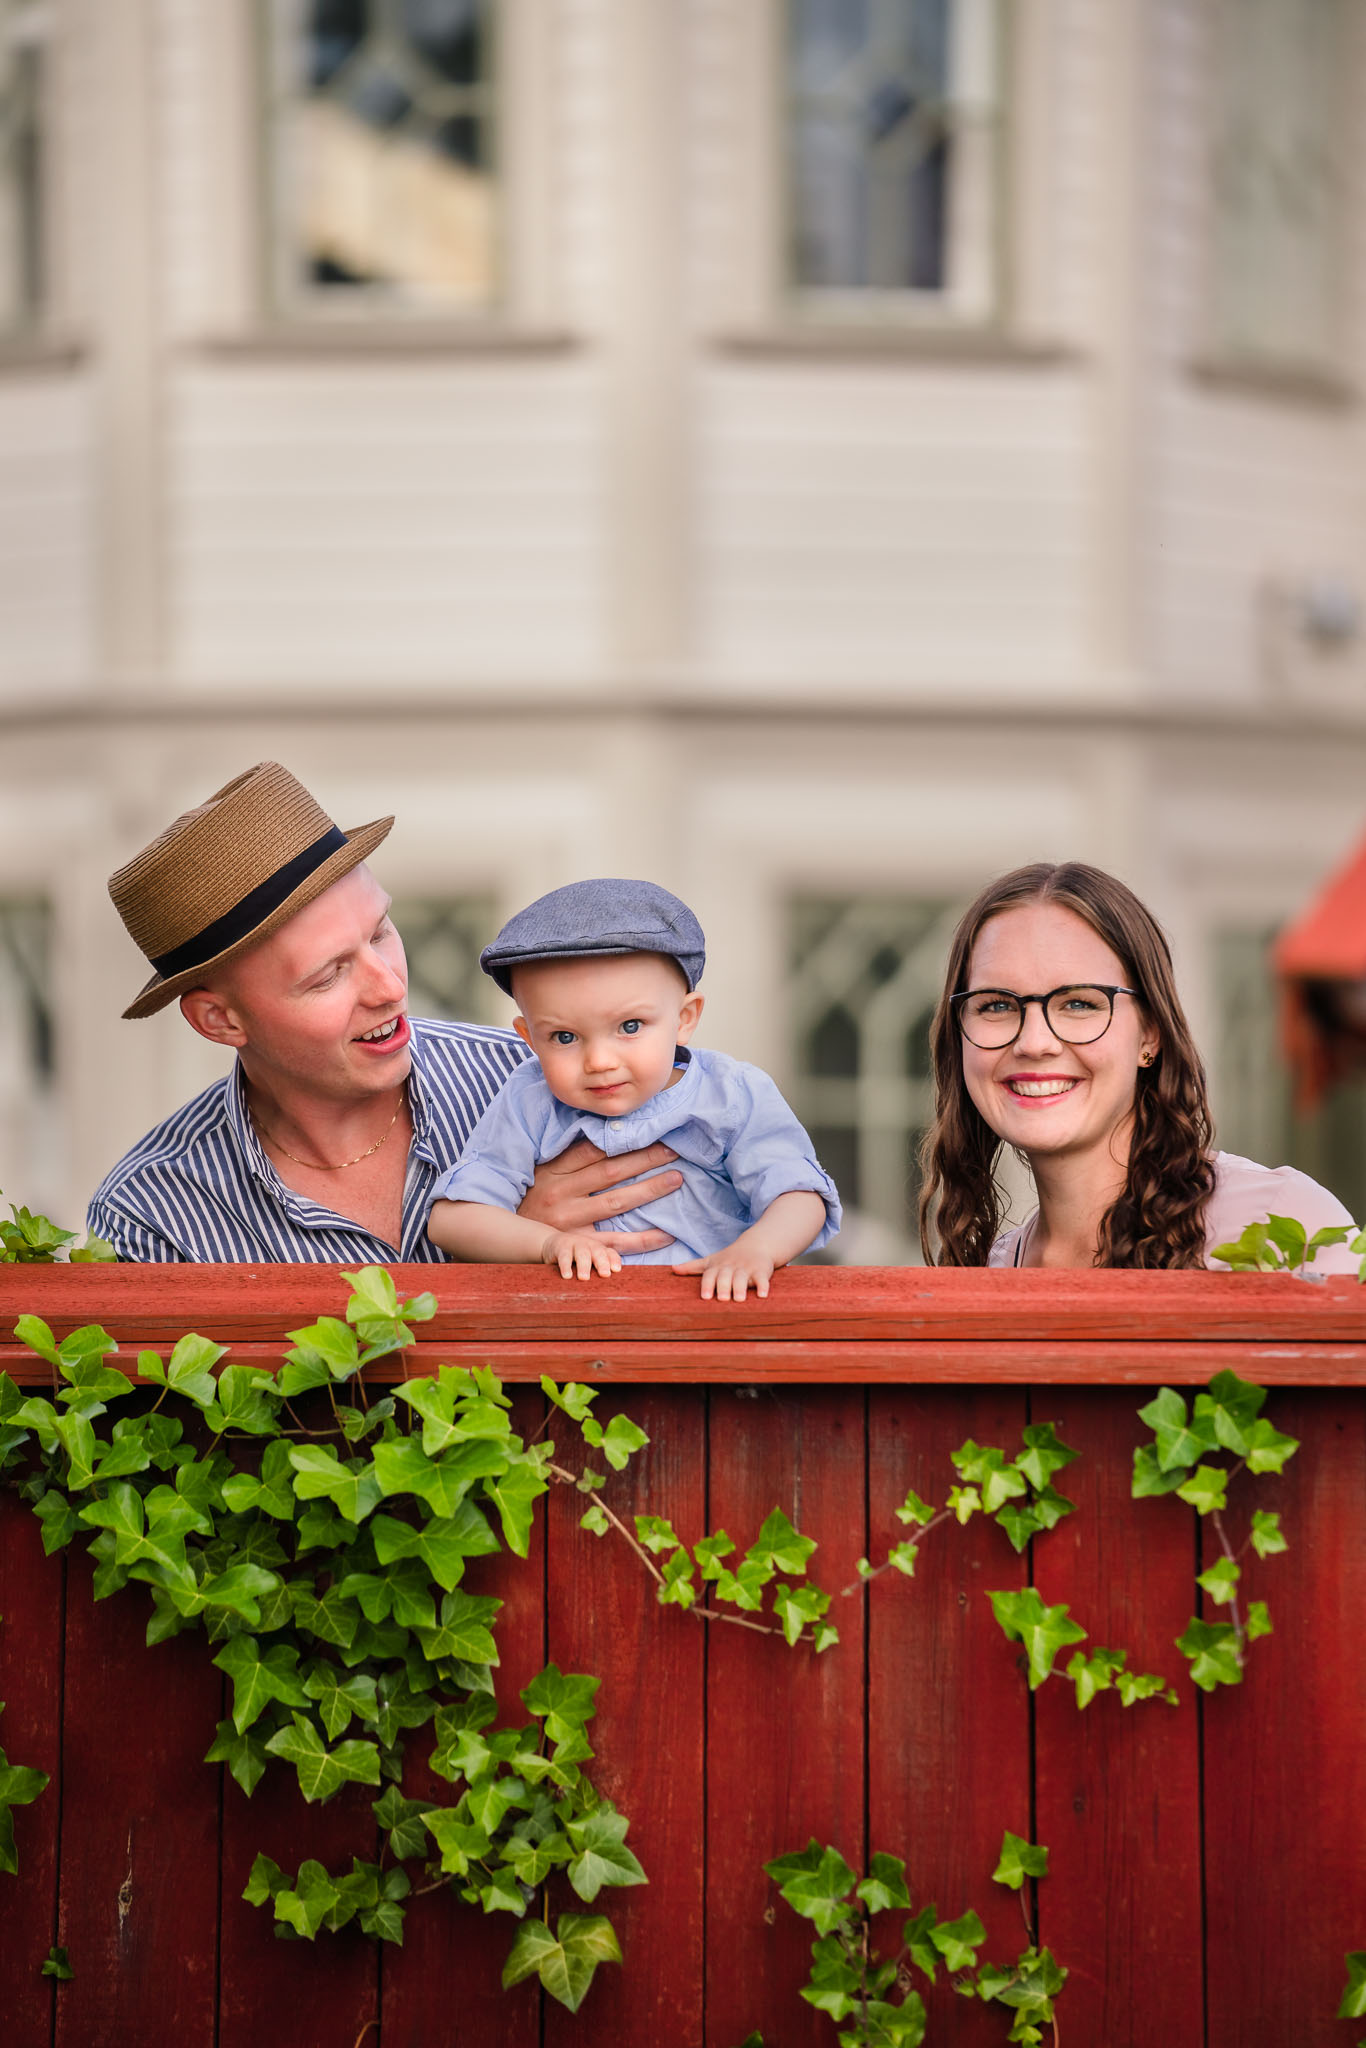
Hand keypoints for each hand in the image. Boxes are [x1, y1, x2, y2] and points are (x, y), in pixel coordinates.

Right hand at [518, 1137, 681, 1251]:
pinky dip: (644, 1240)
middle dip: (645, 1159)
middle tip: (674, 1149)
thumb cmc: (528, 1197)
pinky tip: (668, 1234)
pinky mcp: (578, 1246)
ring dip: (649, 1190)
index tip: (649, 1128)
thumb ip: (567, 1154)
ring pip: (616, 1203)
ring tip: (676, 1179)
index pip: (593, 1149)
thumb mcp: (539, 1170)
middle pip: (610, 1172)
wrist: (503, 1235)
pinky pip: (615, 1243)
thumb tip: (601, 1129)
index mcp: (553, 1170)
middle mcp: (562, 1194)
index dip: (623, 1138)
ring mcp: (570, 1222)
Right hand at [541, 1230, 622, 1280]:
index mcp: (599, 1250)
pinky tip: (567, 1276)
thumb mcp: (588, 1262)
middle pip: (598, 1252)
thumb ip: (597, 1272)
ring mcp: (576, 1244)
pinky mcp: (561, 1247)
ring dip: (584, 1265)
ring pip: (582, 1254)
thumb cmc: (575, 1258)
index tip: (616, 1270)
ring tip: (584, 1278)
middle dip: (602, 1263)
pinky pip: (564, 1256)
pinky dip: (565, 1266)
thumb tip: (607, 1295)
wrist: (552, 1244)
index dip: (614, 1260)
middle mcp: (590, 1245)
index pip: (610, 1253)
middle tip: (605, 1274)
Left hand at [673, 1246, 777, 1301]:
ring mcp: (746, 1269)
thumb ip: (693, 1267)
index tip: (705, 1296)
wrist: (757, 1245)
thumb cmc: (730, 1258)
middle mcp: (731, 1267)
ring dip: (741, 1287)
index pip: (710, 1275)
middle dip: (724, 1286)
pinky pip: (762, 1278)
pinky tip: (763, 1295)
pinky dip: (763, 1286)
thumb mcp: (711, 1261)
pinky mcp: (761, 1271)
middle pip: (726, 1276)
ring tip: (739, 1299)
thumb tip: (672, 1269)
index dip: (707, 1285)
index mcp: (718, 1267)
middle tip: (722, 1298)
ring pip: (742, 1278)